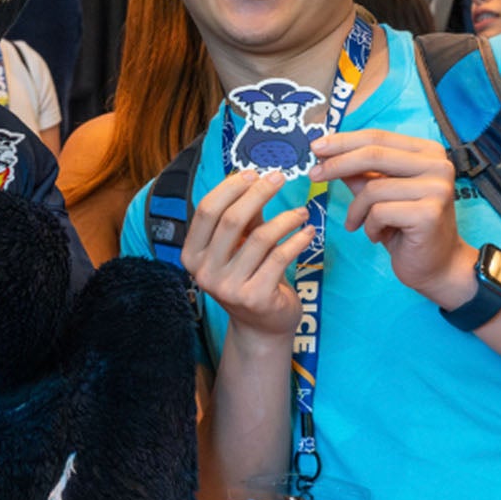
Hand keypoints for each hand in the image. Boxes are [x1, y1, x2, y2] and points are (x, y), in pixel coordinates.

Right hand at [181, 168, 309, 342]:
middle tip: (280, 179)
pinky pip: (280, 257)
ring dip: (285, 218)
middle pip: (231, 220)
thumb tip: (255, 178)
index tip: (254, 173)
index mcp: (192, 254)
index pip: (207, 210)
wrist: (262, 325)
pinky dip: (298, 240)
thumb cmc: (250, 277)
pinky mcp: (255, 298)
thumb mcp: (239, 245)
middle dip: (259, 193)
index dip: (230, 188)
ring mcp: (228, 288)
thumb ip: (243, 217)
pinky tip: (308, 231)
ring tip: (301, 212)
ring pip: (259, 238)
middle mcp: (204, 272)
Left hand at [309, 129, 477, 307]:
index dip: (344, 141)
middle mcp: (438, 165)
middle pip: (374, 154)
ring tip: (358, 223)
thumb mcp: (380, 194)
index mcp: (427, 152)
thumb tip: (326, 152)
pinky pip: (380, 212)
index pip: (378, 137)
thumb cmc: (406, 228)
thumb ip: (359, 172)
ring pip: (373, 188)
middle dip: (337, 164)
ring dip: (356, 210)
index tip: (316, 147)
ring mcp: (437, 188)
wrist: (436, 266)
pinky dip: (370, 226)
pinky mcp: (430, 213)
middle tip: (313, 175)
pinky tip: (378, 235)